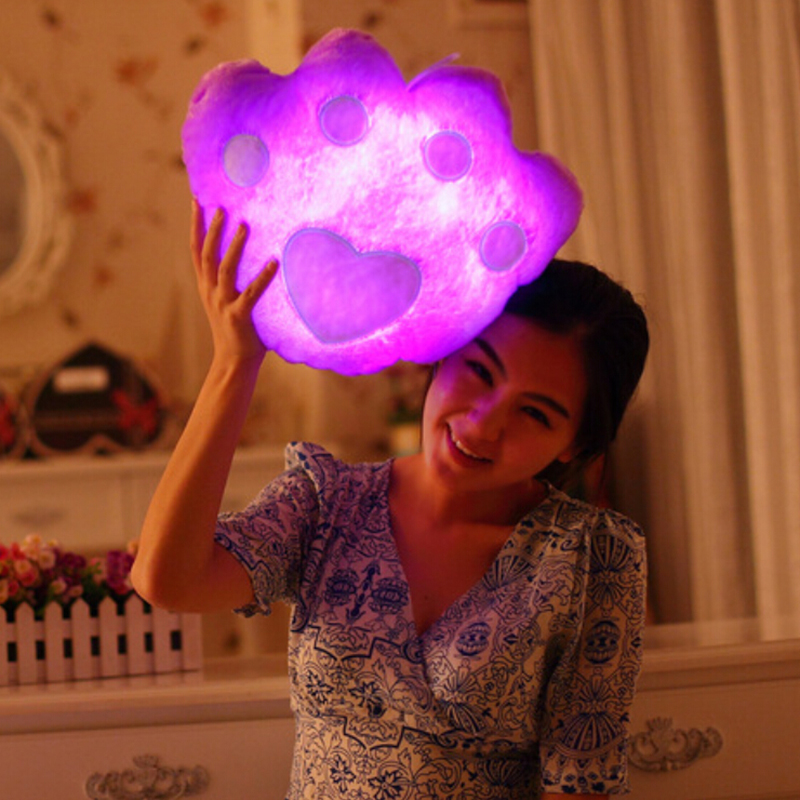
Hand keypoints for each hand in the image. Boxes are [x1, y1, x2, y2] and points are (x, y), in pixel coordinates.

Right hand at [190, 199, 277, 365]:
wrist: (233, 363)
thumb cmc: (239, 332)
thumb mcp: (229, 302)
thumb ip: (236, 283)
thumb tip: (258, 256)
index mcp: (206, 287)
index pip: (196, 251)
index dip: (196, 226)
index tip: (196, 202)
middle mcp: (210, 292)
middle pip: (207, 255)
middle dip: (212, 230)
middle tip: (220, 207)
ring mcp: (223, 304)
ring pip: (224, 269)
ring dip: (234, 246)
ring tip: (245, 226)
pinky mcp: (239, 316)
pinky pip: (252, 293)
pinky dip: (263, 277)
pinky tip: (274, 262)